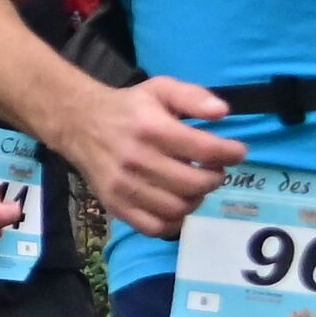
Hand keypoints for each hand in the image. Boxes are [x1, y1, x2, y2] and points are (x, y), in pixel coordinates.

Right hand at [50, 75, 242, 238]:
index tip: (236, 151)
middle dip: (214, 177)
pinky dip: (173, 221)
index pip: (205, 149)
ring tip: (194, 186)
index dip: (230, 153)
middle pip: (196, 183)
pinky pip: (155, 227)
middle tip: (212, 170)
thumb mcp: (160, 89)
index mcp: (151, 129)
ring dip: (196, 199)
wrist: (79, 123)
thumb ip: (193, 97)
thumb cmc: (128, 107)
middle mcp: (137, 160)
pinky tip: (176, 204)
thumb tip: (223, 112)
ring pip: (178, 208)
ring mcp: (124, 186)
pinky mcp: (115, 205)